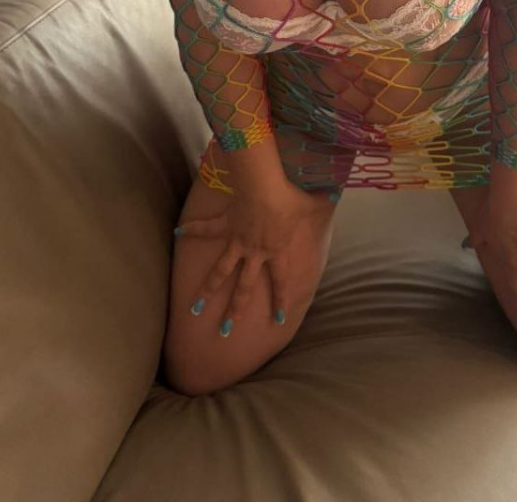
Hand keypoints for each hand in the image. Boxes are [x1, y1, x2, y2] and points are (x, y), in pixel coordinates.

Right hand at [173, 180, 336, 326]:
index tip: (278, 321)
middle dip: (234, 311)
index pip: (281, 281)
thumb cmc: (289, 195)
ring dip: (207, 289)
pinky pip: (207, 229)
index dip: (280, 300)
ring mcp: (237, 240)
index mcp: (276, 250)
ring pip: (220, 271)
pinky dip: (193, 229)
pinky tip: (178, 232)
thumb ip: (324, 201)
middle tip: (225, 332)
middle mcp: (255, 252)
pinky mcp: (225, 224)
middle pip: (244, 287)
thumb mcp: (312, 202)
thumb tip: (337, 192)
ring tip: (194, 308)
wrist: (263, 185)